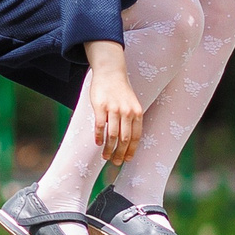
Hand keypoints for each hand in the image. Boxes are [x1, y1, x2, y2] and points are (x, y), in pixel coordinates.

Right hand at [82, 41, 144, 161]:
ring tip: (105, 156)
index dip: (131, 150)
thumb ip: (131, 120)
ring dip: (109, 149)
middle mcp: (127, 112)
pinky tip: (97, 143)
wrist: (110, 72)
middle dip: (120, 154)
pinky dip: (98, 137)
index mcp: (137, 112)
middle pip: (124, 139)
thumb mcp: (132, 104)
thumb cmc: (121, 90)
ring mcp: (114, 109)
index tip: (127, 160)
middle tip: (115, 162)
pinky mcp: (101, 106)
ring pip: (112, 135)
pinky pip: (99, 126)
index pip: (136, 137)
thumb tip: (128, 140)